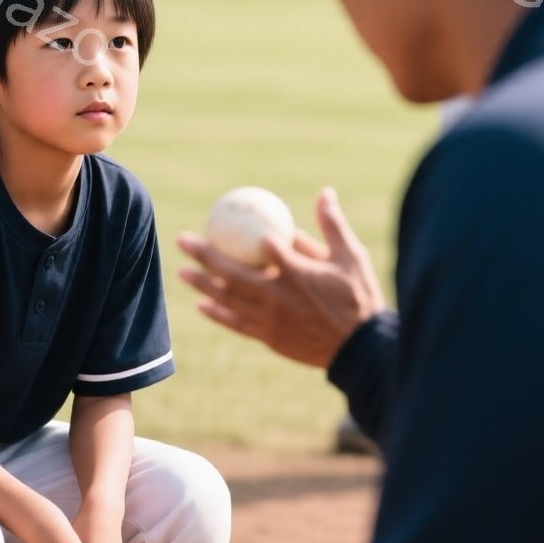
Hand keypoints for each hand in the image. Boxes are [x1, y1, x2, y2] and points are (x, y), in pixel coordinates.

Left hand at [177, 188, 385, 371]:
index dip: (243, 234)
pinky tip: (202, 305)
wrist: (361, 350)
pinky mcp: (270, 338)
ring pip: (229, 299)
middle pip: (232, 273)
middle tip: (183, 240)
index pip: (265, 249)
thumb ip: (332, 225)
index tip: (224, 218)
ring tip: (182, 271)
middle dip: (204, 255)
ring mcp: (271, 320)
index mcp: (298, 273)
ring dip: (202, 284)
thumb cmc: (358, 298)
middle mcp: (278, 296)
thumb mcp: (351, 257)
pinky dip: (218, 314)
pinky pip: (237, 324)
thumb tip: (324, 192)